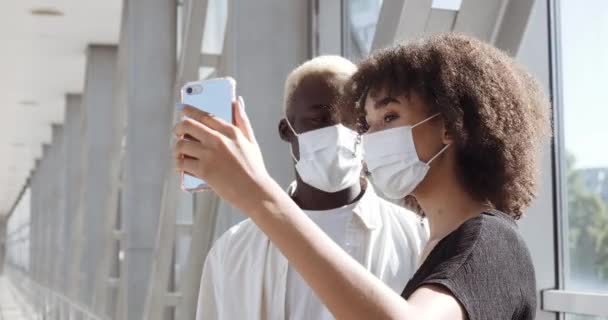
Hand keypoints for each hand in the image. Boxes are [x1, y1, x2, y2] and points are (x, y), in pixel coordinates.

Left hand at [173, 97, 270, 211]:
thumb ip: (242, 120)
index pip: (205, 115)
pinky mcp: (204, 170)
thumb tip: (236, 101)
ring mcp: (210, 155)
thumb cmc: (254, 168)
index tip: (182, 109)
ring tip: (179, 153)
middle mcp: (218, 140)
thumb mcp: (251, 141)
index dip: (190, 110)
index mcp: (231, 131)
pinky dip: (179, 164)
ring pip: (181, 145)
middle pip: (187, 125)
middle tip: (177, 133)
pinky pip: (183, 163)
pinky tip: (182, 166)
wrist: (255, 192)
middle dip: (178, 128)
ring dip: (176, 149)